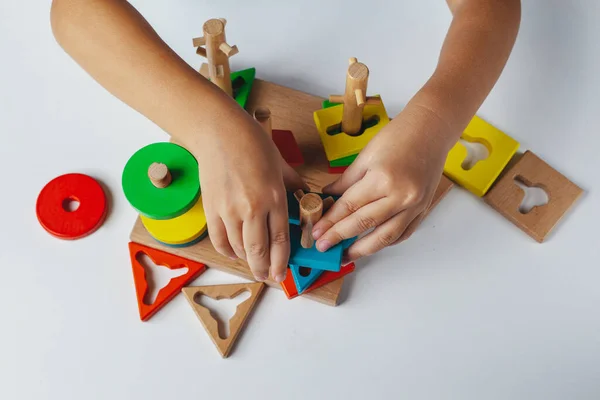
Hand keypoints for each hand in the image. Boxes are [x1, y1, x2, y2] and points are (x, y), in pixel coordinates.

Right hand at [192, 106, 306, 281]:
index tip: (282, 273)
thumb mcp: (281, 164)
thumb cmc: (252, 143)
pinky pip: (219, 239)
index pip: (280, 240)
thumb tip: (306, 199)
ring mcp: (229, 210)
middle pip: (258, 251)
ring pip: (238, 248)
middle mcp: (252, 208)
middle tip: (269, 276)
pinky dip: (227, 250)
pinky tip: (234, 252)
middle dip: (264, 269)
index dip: (282, 261)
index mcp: (274, 197)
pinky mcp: (211, 208)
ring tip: (254, 263)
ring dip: (247, 260)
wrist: (218, 132)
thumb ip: (294, 186)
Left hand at [312, 105, 454, 263]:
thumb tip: (328, 198)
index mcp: (383, 178)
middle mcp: (401, 195)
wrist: (432, 129)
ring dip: (364, 249)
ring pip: (386, 236)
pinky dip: (387, 242)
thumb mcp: (366, 155)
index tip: (317, 232)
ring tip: (346, 255)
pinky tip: (373, 244)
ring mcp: (415, 205)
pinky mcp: (423, 209)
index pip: (350, 207)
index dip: (330, 222)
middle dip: (340, 237)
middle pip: (364, 224)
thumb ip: (346, 181)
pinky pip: (403, 233)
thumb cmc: (400, 135)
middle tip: (324, 246)